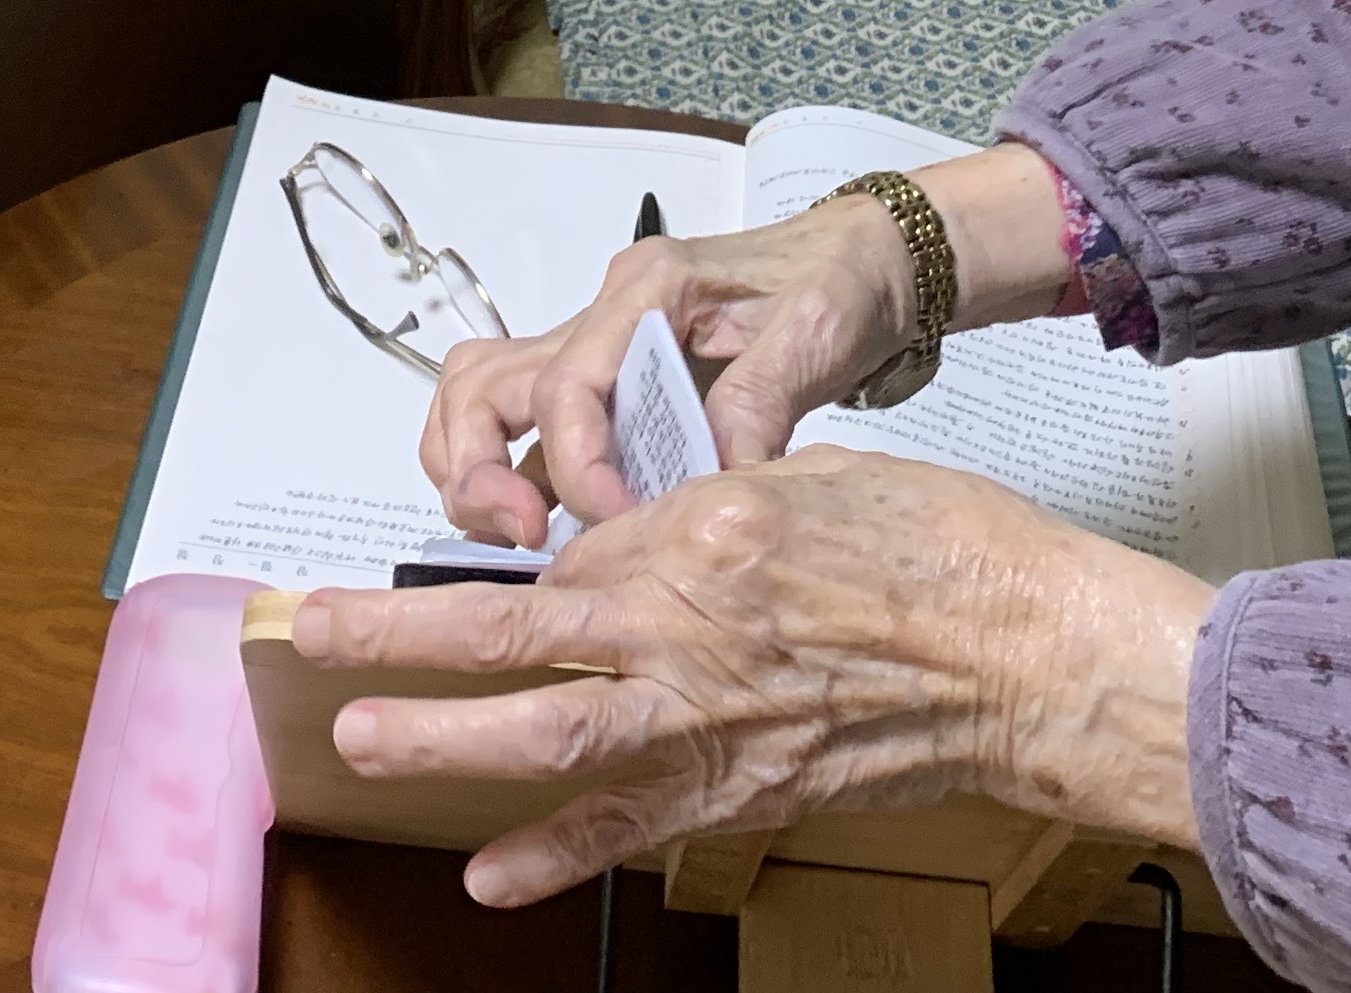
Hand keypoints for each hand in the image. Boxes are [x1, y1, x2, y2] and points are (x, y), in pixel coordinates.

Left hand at [296, 449, 1211, 905]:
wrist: (1031, 656)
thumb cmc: (946, 555)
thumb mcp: (808, 478)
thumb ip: (707, 511)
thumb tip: (639, 543)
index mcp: (703, 529)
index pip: (572, 553)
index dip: (518, 565)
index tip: (474, 572)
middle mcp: (689, 626)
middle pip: (512, 635)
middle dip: (402, 637)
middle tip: (318, 636)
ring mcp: (712, 718)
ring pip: (546, 736)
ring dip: (442, 741)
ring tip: (362, 739)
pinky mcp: (745, 792)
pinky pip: (629, 829)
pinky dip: (555, 856)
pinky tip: (489, 871)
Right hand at [418, 147, 1081, 544]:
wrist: (868, 259)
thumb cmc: (842, 281)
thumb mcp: (818, 334)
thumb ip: (760, 403)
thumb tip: (714, 484)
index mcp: (648, 289)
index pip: (568, 381)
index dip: (577, 465)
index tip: (614, 524)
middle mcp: (606, 313)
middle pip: (483, 381)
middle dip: (480, 468)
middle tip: (524, 540)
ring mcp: (599, 346)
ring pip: (483, 397)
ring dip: (478, 472)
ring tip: (522, 542)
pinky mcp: (611, 381)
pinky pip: (526, 423)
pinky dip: (515, 474)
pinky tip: (552, 531)